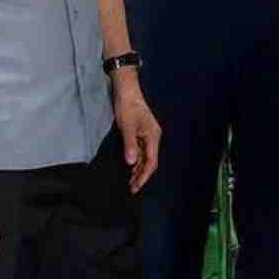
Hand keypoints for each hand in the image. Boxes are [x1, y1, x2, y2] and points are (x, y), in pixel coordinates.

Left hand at [111, 70, 160, 193]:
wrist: (125, 89)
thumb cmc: (127, 106)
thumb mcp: (127, 126)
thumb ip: (130, 145)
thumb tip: (131, 163)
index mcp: (153, 136)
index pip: (151, 162)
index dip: (143, 176)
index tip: (135, 187)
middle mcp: (152, 137)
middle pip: (150, 161)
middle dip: (141, 176)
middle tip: (131, 188)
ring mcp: (147, 135)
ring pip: (145, 157)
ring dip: (138, 170)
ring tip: (129, 181)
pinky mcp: (140, 133)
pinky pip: (140, 151)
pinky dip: (135, 161)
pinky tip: (129, 167)